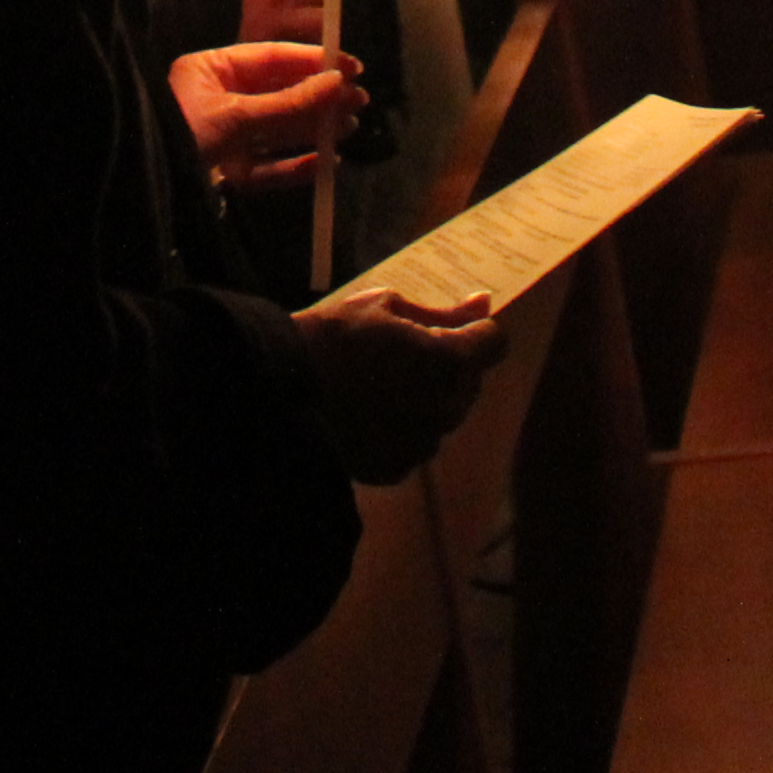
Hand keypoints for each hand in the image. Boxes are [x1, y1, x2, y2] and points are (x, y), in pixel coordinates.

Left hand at [170, 39, 358, 190]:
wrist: (138, 185)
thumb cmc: (178, 136)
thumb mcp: (235, 117)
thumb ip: (287, 103)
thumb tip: (336, 83)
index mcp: (210, 70)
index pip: (271, 58)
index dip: (313, 62)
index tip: (351, 68)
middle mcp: (217, 99)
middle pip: (278, 94)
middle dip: (319, 99)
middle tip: (358, 102)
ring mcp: (221, 137)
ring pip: (277, 130)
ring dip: (313, 130)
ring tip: (349, 128)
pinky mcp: (224, 171)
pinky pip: (266, 166)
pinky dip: (295, 166)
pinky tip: (325, 164)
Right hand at [296, 286, 501, 481]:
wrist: (278, 396)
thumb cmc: (331, 339)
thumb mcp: (384, 308)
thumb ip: (442, 312)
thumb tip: (483, 304)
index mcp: (448, 361)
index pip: (493, 343)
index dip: (475, 332)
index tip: (450, 327)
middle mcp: (445, 407)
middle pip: (469, 381)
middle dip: (449, 364)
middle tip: (402, 351)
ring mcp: (423, 443)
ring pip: (443, 414)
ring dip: (427, 397)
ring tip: (378, 383)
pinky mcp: (399, 468)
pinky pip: (416, 442)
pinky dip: (403, 427)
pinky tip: (367, 413)